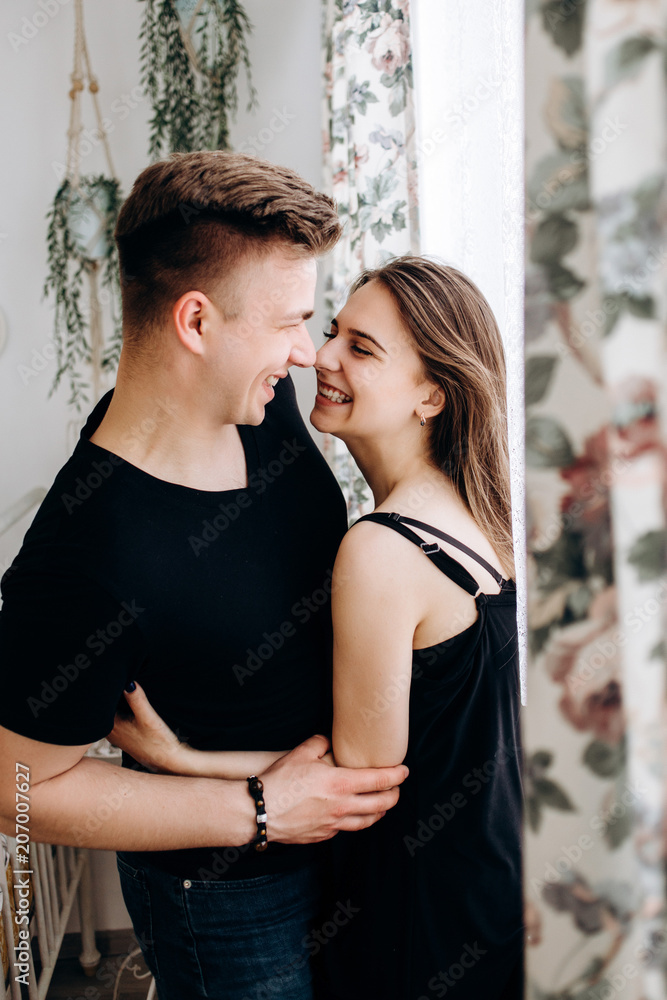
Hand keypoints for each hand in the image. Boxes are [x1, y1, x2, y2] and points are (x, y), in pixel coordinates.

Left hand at [108, 682, 187, 773]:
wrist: (169, 762)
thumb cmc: (159, 743)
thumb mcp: (148, 718)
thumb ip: (137, 699)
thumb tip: (128, 682)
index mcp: (111, 726)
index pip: (101, 704)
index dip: (105, 690)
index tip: (110, 679)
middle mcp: (110, 732)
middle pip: (104, 710)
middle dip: (109, 696)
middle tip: (115, 680)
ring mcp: (117, 736)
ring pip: (110, 715)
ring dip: (115, 704)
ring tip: (122, 690)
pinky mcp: (125, 738)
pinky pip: (116, 720)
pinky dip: (120, 712)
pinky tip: (129, 707)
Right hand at [258, 734, 407, 843]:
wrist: (260, 812)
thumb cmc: (280, 781)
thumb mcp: (301, 753)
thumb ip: (320, 743)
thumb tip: (328, 741)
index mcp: (340, 784)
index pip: (379, 780)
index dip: (396, 775)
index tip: (403, 771)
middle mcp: (342, 806)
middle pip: (381, 804)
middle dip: (394, 796)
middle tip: (397, 788)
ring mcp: (334, 824)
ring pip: (367, 821)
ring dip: (379, 812)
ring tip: (382, 805)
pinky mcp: (323, 835)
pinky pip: (346, 828)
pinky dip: (355, 821)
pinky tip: (353, 815)